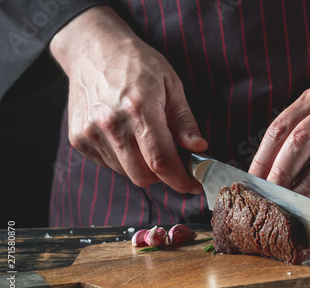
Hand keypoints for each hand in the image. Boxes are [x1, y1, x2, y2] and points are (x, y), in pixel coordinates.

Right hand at [50, 6, 206, 192]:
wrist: (92, 49)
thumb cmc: (136, 63)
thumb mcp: (171, 84)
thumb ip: (184, 120)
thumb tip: (198, 148)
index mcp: (139, 109)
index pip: (162, 162)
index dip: (181, 180)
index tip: (194, 185)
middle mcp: (111, 124)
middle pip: (143, 176)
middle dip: (164, 175)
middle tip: (172, 158)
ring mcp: (91, 133)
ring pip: (126, 173)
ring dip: (143, 166)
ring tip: (145, 139)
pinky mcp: (79, 139)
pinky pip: (109, 165)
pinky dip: (124, 159)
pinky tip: (126, 136)